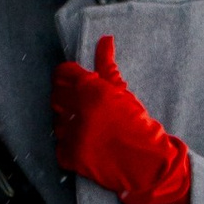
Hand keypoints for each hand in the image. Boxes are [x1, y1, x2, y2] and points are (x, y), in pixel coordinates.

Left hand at [51, 30, 191, 203]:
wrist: (147, 164)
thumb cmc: (138, 125)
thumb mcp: (123, 93)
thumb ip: (107, 66)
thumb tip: (104, 40)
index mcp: (93, 91)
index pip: (63, 73)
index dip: (66, 75)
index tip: (71, 79)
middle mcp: (81, 111)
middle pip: (56, 96)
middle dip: (66, 97)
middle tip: (79, 103)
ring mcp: (75, 136)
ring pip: (56, 122)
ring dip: (67, 122)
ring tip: (85, 126)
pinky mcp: (72, 158)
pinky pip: (59, 146)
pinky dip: (69, 145)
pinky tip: (84, 143)